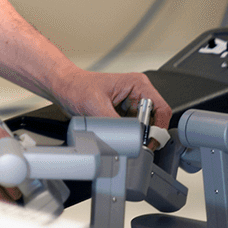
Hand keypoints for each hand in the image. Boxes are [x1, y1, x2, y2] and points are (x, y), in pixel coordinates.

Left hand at [53, 69, 172, 132]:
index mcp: (138, 84)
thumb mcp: (96, 106)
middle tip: (134, 142)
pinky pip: (134, 128)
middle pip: (156, 120)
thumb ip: (116, 122)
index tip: (148, 141)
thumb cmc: (77, 87)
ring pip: (145, 126)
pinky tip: (118, 134)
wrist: (65, 88)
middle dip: (146, 134)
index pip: (162, 109)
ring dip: (137, 135)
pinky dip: (129, 134)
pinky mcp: (124, 112)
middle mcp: (138, 92)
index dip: (158, 128)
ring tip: (122, 136)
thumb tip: (129, 138)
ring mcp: (131, 103)